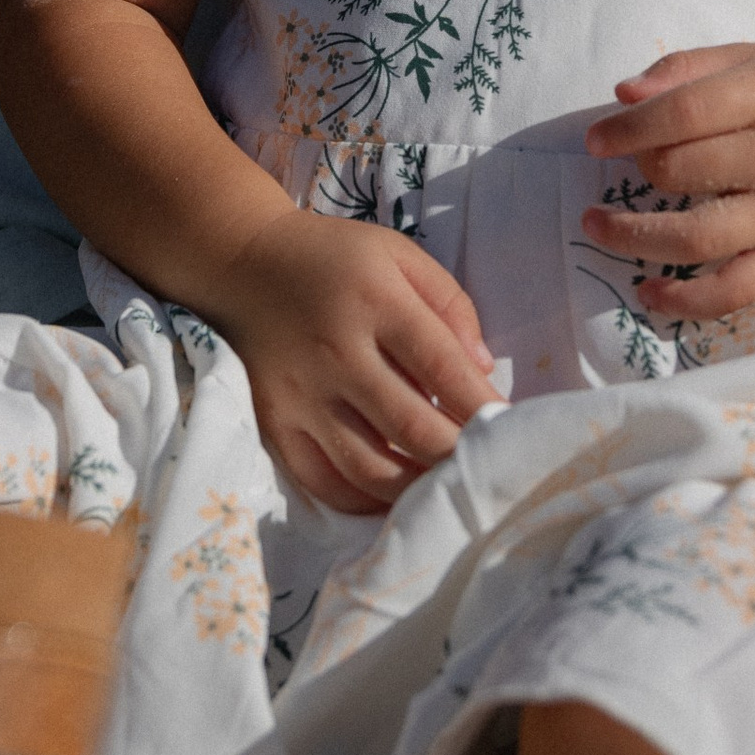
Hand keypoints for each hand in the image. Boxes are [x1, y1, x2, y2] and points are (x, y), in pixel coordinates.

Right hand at [219, 212, 499, 512]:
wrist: (243, 264)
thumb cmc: (336, 260)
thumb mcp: (400, 255)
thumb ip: (451, 304)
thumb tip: (483, 371)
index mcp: (376, 300)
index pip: (443, 366)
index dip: (482, 405)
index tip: (511, 428)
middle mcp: (337, 351)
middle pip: (411, 424)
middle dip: (458, 454)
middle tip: (486, 466)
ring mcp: (302, 394)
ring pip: (369, 466)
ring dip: (417, 486)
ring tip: (445, 486)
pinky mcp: (275, 422)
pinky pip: (322, 481)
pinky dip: (364, 499)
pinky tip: (394, 493)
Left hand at [580, 44, 754, 314]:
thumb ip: (688, 69)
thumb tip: (623, 95)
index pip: (686, 114)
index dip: (629, 128)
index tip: (595, 139)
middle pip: (685, 171)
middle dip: (640, 168)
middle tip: (629, 165)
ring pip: (699, 238)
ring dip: (634, 237)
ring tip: (595, 225)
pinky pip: (734, 290)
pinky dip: (686, 301)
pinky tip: (647, 293)